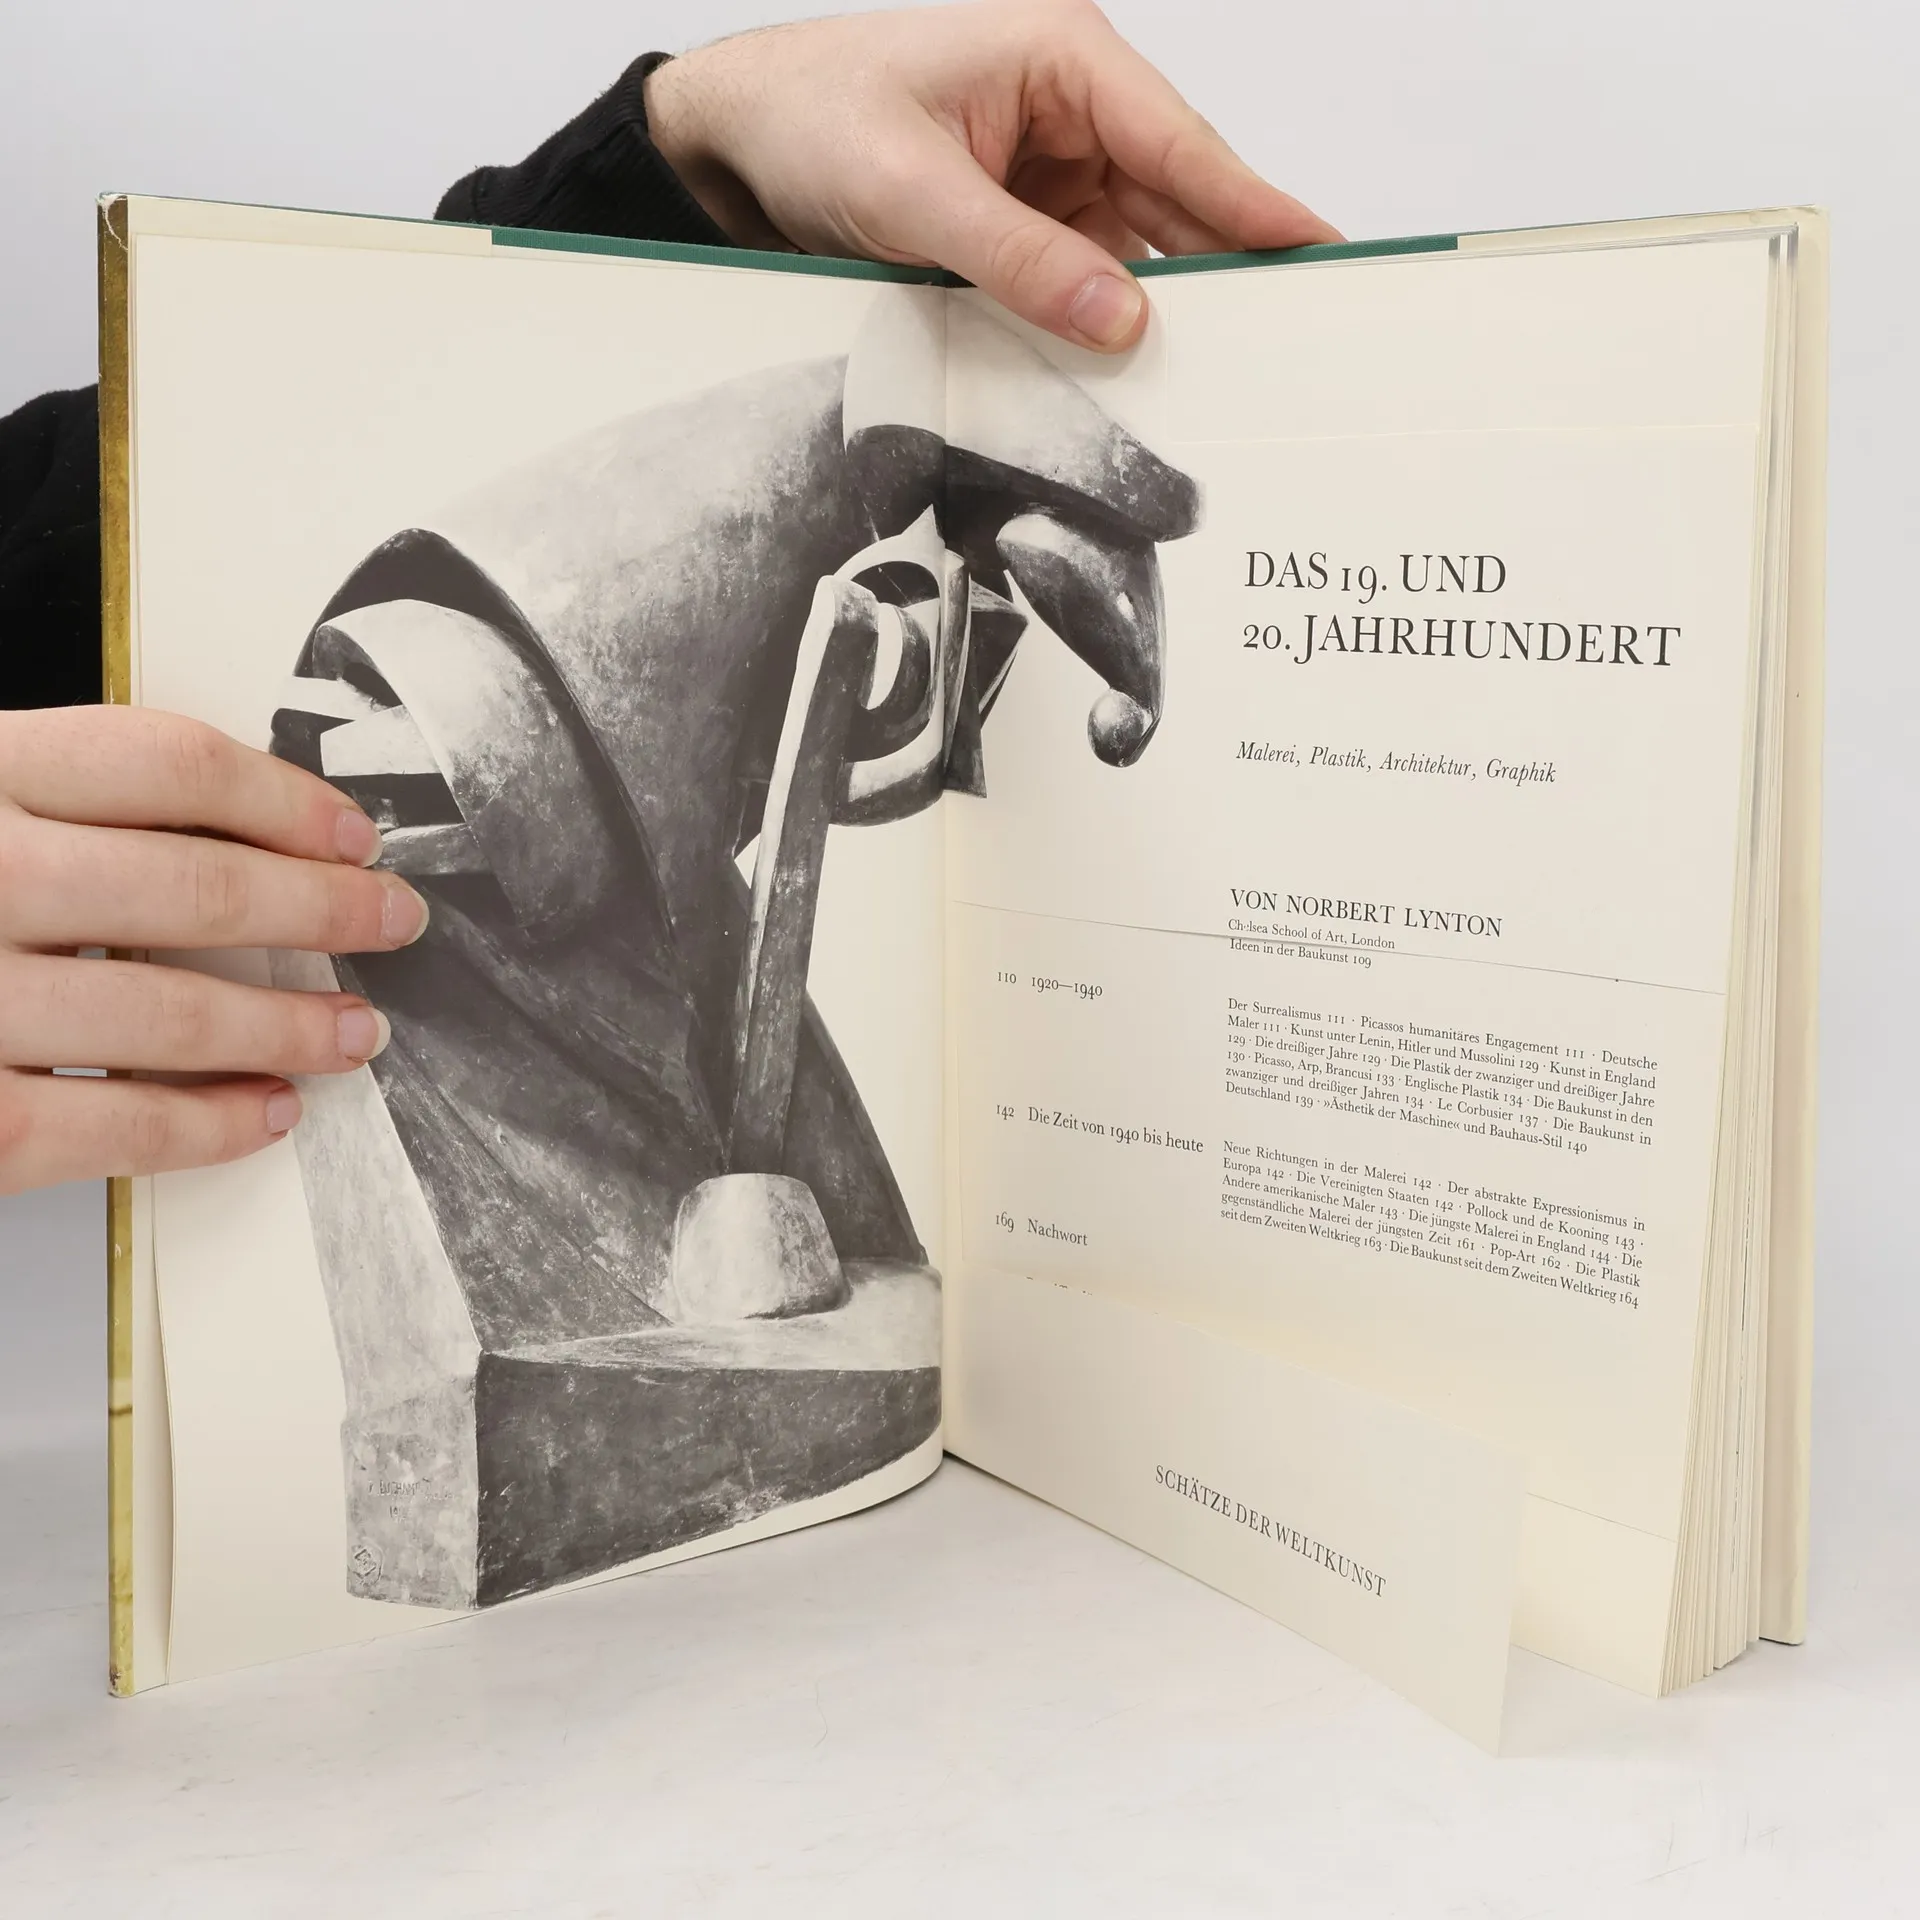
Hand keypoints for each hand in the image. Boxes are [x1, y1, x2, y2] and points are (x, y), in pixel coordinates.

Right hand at [0, 706, 429, 1192]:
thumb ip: (57, 806)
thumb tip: (227, 833)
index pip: (167, 767)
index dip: (285, 801)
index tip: (354, 835)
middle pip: (197, 886)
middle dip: (324, 911)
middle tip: (394, 924)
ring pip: (173, 1012)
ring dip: (290, 1025)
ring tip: (358, 1032)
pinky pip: (111, 1125)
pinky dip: (209, 1123)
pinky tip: (268, 1110)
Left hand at [645, 0, 1338, 351]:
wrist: (734, 142)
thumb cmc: (808, 119)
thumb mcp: (909, 192)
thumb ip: (1018, 258)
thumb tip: (1121, 319)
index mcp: (1061, 59)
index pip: (1183, 142)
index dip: (1257, 207)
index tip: (1324, 254)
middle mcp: (1072, 110)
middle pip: (1177, 200)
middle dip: (1227, 269)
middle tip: (1292, 339)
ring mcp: (1052, 171)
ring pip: (1136, 249)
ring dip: (1162, 309)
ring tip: (1223, 374)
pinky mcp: (1025, 223)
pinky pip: (1084, 278)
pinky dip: (1101, 324)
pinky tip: (1130, 374)